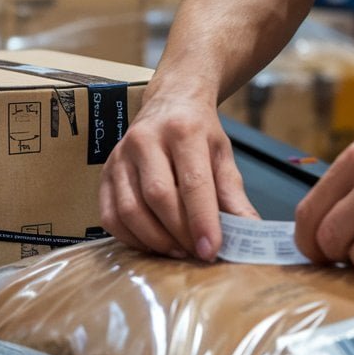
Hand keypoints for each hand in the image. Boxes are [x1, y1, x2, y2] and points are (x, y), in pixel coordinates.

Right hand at [99, 88, 258, 260]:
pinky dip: (130, 238)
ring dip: (155, 240)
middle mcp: (146, 139)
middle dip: (179, 233)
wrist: (169, 101)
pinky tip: (151, 243)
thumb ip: (233, 196)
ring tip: (177, 251)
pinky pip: (110, 215)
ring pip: (130, 209)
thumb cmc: (198, 130)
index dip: (202, 220)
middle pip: (158, 197)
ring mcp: (120, 156)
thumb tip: (249, 233)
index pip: (193, 182)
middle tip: (196, 253)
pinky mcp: (104, 172)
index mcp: (182, 130)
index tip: (210, 250)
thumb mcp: (222, 155)